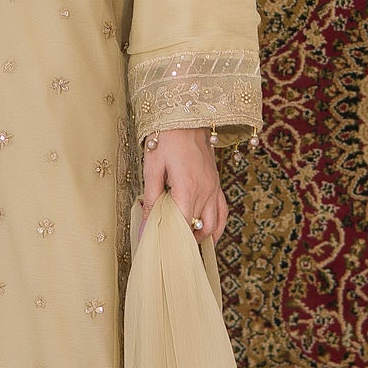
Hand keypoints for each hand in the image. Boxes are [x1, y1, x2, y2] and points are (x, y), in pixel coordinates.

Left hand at [139, 126, 226, 244]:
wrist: (185, 118)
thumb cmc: (165, 140)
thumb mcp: (152, 169)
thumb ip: (151, 200)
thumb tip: (145, 226)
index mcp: (187, 189)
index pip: (181, 226)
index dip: (169, 240)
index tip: (157, 247)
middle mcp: (205, 191)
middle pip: (197, 228)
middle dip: (183, 241)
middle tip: (169, 250)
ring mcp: (214, 188)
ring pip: (214, 224)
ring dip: (201, 238)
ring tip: (187, 246)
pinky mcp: (216, 184)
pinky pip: (222, 211)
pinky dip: (217, 226)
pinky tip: (209, 235)